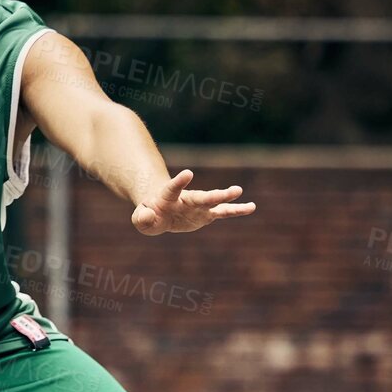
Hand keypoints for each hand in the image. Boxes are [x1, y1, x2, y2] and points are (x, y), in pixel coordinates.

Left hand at [131, 169, 254, 234]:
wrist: (160, 211)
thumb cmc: (149, 214)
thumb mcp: (140, 219)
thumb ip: (142, 218)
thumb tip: (148, 216)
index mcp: (167, 198)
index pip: (172, 189)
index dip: (179, 182)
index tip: (188, 172)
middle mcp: (185, 199)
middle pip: (200, 196)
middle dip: (213, 195)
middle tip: (231, 190)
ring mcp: (197, 206)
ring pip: (214, 201)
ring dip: (226, 197)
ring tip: (239, 191)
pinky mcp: (206, 214)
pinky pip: (223, 212)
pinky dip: (236, 210)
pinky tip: (251, 207)